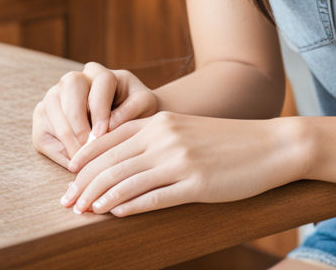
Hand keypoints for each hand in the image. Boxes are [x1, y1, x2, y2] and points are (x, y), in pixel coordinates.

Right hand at [33, 62, 158, 168]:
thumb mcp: (143, 106)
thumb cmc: (136, 111)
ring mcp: (55, 96)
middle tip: (88, 145)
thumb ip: (128, 112)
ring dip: (66, 136)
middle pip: (70, 88)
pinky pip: (43, 131)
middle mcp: (74, 79)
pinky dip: (56, 149)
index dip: (99, 108)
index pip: (100, 81)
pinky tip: (72, 160)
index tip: (102, 132)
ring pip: (52, 108)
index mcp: (100, 73)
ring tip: (81, 157)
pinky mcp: (43, 117)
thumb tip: (105, 127)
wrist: (125, 121)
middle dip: (78, 120)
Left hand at [59, 111, 299, 216]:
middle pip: (111, 162)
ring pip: (125, 181)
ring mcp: (180, 160)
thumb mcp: (187, 130)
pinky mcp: (195, 183)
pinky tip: (114, 215)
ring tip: (82, 213)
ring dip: (98, 199)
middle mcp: (166, 136)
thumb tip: (121, 163)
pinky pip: (152, 197)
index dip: (83, 161)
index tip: (68, 179)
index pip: (109, 139)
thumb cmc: (228, 141)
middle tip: (65, 204)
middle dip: (82, 185)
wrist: (271, 145)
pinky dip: (128, 207)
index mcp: (162, 120)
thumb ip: (156, 139)